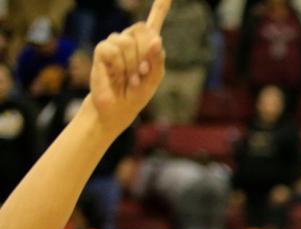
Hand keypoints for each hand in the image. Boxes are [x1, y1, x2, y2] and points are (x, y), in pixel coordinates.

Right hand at [89, 0, 170, 133]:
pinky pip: (114, 51)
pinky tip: (116, 75)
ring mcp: (115, 43)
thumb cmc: (137, 93)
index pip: (153, 21)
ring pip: (129, 42)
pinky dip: (119, 67)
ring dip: (132, 65)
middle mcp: (130, 39)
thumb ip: (158, 59)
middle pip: (143, 30)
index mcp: (146, 46)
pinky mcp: (102, 49)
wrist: (118, 108)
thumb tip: (156, 39)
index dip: (161, 7)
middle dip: (145, 54)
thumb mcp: (154, 78)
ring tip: (128, 78)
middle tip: (141, 73)